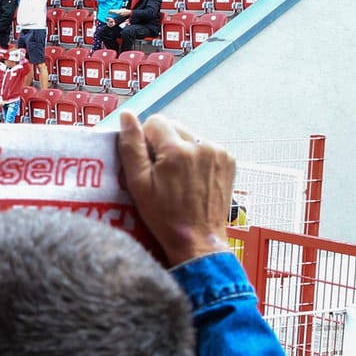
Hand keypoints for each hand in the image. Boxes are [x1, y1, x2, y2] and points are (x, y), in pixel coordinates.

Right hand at [115, 112, 235, 267]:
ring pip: (190, 136)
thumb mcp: (138, 184)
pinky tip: (193, 179)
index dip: (146, 140)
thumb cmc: (164, 216)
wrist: (199, 239)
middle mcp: (202, 145)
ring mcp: (219, 152)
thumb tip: (126, 115)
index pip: (155, 122)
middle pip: (174, 126)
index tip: (148, 163)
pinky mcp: (229, 161)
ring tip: (178, 178)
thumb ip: (131, 146)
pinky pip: (206, 147)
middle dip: (164, 143)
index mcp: (177, 149)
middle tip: (161, 172)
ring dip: (181, 149)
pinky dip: (197, 158)